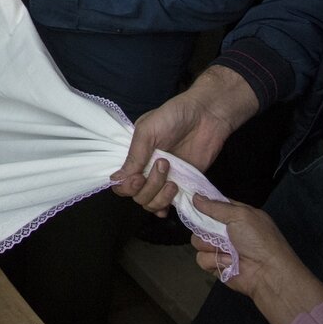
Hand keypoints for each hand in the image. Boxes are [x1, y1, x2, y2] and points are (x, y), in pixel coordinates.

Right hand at [111, 65, 258, 214]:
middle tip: (163, 165)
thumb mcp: (147, 131)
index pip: (121, 181)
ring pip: (151, 202)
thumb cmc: (173, 116)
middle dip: (149, 186)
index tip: (138, 177)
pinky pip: (169, 204)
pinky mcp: (183, 184)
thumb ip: (134, 156)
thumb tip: (116, 179)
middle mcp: (146, 169)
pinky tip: (170, 204)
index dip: (126, 186)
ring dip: (160, 196)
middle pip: (137, 195)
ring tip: (173, 181)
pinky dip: (166, 208)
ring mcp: (164, 178)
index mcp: (134, 155)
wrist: (207, 116)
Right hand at [189, 194, 322, 323]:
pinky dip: (213, 260)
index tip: (188, 197)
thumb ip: (215, 206)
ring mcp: (220, 248)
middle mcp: (226, 231)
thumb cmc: (259, 240)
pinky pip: (201, 258)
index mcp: (236, 215)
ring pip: (197, 240)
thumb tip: (195, 196)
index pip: (213, 204)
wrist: (268, 273)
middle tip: (213, 229)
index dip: (201, 202)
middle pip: (200, 222)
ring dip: (210, 245)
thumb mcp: (240, 215)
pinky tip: (227, 262)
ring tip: (226, 250)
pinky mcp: (215, 265)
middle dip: (203, 226)